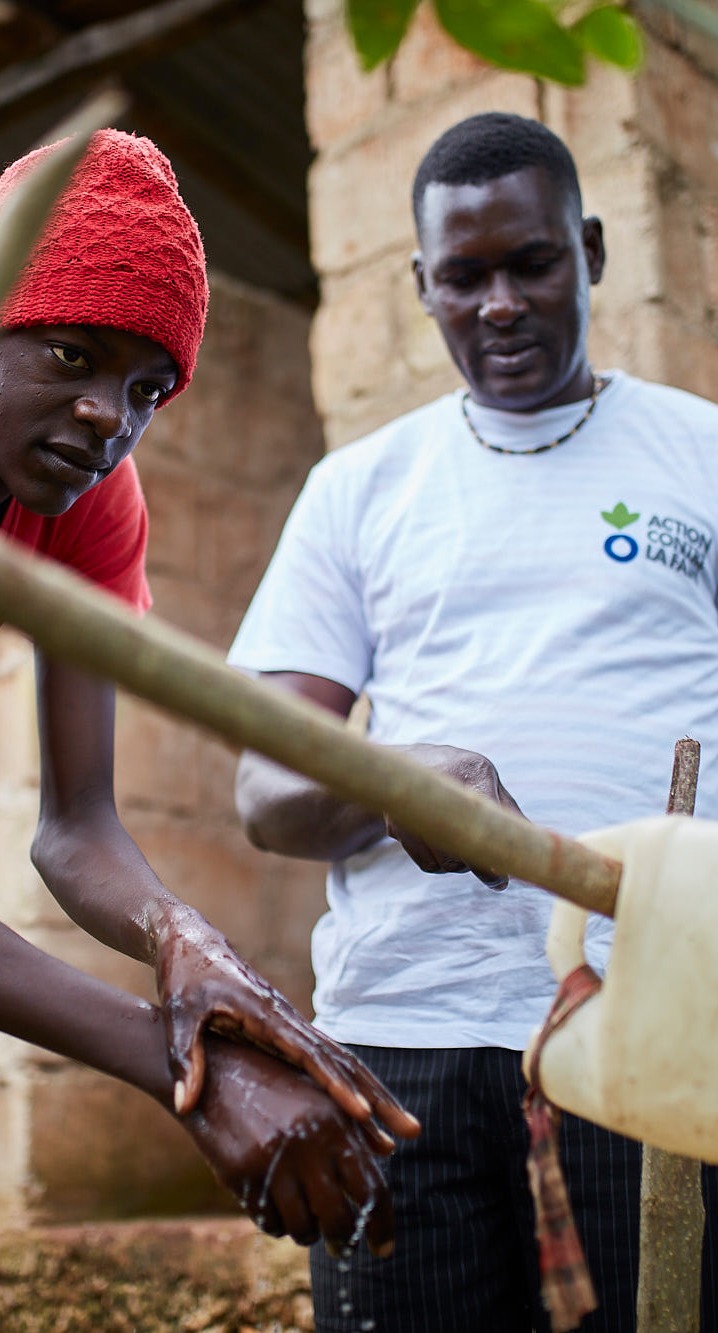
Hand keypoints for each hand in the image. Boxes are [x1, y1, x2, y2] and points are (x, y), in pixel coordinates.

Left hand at [154, 903, 421, 1136]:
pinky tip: (369, 1114)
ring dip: (375, 1096)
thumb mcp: (177, 1014)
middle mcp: (288, 1019)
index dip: (335, 1087)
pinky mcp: (288, 1031)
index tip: (362, 1114)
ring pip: (344, 1063)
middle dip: (377, 1098)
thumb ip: (184, 1058)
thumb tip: (186, 1106)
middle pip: (343, 1062)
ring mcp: (292, 1024)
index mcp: (266, 1014)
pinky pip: (329, 1062)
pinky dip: (354, 1087)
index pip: (310, 1055)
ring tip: (404, 1132)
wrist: (192, 942)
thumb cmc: (184, 977)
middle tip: (410, 1131)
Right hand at [184, 1035, 400, 1255]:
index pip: (371, 1190)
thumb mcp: (320, 1095)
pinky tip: (281, 1213)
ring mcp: (272, 1161)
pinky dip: (279, 1225)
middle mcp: (307, 1142)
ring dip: (309, 1234)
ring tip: (310, 1227)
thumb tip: (391, 1149)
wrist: (218, 1071)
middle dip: (344, 1241)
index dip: (382, 1225)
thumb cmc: (279, 1083)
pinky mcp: (241, 1175)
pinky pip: (269, 1222)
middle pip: (339, 1219)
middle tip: (342, 1247)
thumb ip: (357, 1124)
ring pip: (303, 1228)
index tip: (384, 1248)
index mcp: (335, 1122)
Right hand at [385, 743, 523, 888]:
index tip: (501, 881)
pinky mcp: (397, 826)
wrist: (409, 763)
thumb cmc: (462, 774)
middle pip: (464, 851)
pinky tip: (442, 845)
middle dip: (477, 863)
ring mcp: (415, 807)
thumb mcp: (488, 780)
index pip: (485, 821)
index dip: (491, 858)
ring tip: (461, 842)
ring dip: (459, 864)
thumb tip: (537, 847)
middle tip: (490, 867)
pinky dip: (440, 865)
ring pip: (447, 863)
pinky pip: (429, 866)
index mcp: (474, 771)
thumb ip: (509, 811)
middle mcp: (441, 785)